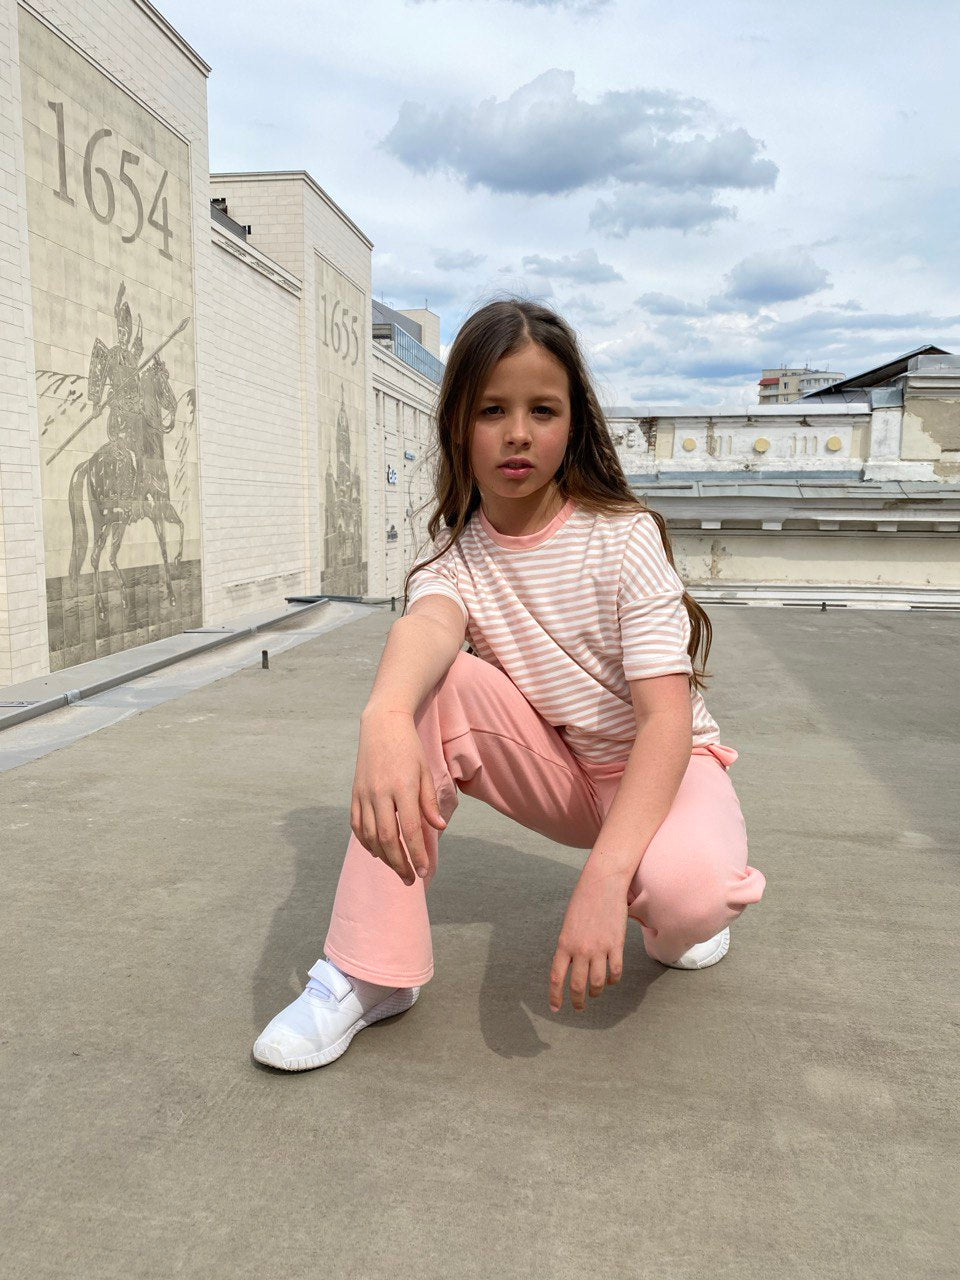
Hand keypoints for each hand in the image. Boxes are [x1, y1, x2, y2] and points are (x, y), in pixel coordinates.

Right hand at [351, 707, 446, 885]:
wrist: (382, 726)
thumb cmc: (409, 748)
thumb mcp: (425, 771)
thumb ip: (429, 801)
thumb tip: (438, 828)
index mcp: (403, 787)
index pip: (410, 829)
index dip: (417, 853)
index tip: (424, 871)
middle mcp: (380, 793)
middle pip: (388, 838)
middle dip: (400, 863)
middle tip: (410, 879)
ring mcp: (364, 794)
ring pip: (370, 836)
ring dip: (384, 857)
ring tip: (397, 868)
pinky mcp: (354, 794)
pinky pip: (357, 826)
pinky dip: (366, 843)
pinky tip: (377, 852)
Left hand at [549, 855, 628, 1012]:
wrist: (602, 884)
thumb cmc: (583, 901)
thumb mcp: (569, 925)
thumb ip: (568, 946)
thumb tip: (570, 966)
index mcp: (564, 944)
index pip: (557, 977)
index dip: (556, 996)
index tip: (556, 1008)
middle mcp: (580, 949)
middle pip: (577, 985)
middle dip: (577, 1001)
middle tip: (579, 1007)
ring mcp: (599, 948)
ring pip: (597, 982)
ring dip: (596, 992)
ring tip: (595, 993)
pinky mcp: (616, 944)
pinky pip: (615, 971)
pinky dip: (613, 980)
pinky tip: (611, 980)